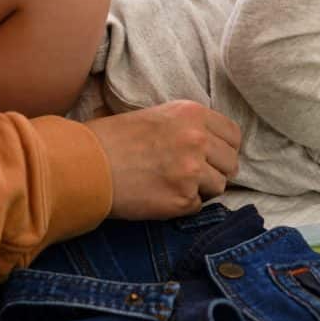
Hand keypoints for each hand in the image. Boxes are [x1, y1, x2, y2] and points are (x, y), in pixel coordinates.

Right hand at [85, 100, 241, 219]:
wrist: (86, 165)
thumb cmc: (113, 139)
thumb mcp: (157, 116)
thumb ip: (189, 127)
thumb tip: (213, 145)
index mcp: (193, 114)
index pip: (234, 135)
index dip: (223, 149)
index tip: (212, 156)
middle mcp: (198, 139)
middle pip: (231, 163)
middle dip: (215, 171)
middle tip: (191, 175)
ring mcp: (192, 170)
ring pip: (218, 187)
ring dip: (200, 190)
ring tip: (172, 184)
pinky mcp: (182, 199)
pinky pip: (197, 206)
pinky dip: (183, 205)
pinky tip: (160, 195)